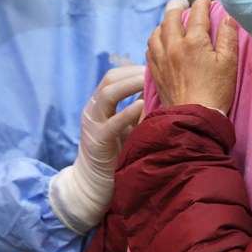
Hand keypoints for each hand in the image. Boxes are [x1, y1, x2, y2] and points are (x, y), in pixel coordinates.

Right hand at [49, 64, 145, 233]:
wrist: (94, 184)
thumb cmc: (115, 153)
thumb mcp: (125, 125)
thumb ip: (137, 107)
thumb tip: (159, 89)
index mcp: (99, 104)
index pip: (114, 76)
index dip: (133, 69)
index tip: (154, 67)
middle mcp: (93, 109)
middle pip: (109, 79)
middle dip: (133, 73)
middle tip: (155, 71)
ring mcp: (93, 124)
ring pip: (107, 95)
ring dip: (129, 85)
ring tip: (148, 81)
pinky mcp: (97, 141)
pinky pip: (111, 124)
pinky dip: (127, 113)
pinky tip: (142, 106)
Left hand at [146, 0, 237, 113]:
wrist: (194, 117)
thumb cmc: (216, 91)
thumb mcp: (229, 63)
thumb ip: (228, 37)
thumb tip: (228, 18)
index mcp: (194, 42)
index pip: (197, 14)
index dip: (202, 3)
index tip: (206, 1)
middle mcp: (174, 46)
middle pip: (171, 18)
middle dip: (178, 7)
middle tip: (183, 4)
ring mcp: (162, 59)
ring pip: (156, 32)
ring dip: (163, 23)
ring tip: (170, 21)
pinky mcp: (156, 72)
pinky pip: (150, 49)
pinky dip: (155, 40)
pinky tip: (160, 42)